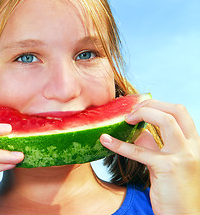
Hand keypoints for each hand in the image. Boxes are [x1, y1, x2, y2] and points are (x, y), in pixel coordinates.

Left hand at [100, 99, 199, 214]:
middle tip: (131, 111)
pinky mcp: (167, 167)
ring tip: (125, 119)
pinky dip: (119, 144)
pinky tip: (105, 140)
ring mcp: (182, 155)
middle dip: (150, 104)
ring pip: (165, 120)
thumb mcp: (167, 163)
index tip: (139, 107)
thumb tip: (138, 132)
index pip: (179, 112)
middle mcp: (193, 146)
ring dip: (142, 113)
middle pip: (175, 110)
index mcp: (194, 143)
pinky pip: (139, 150)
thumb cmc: (175, 191)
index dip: (158, 104)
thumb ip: (155, 146)